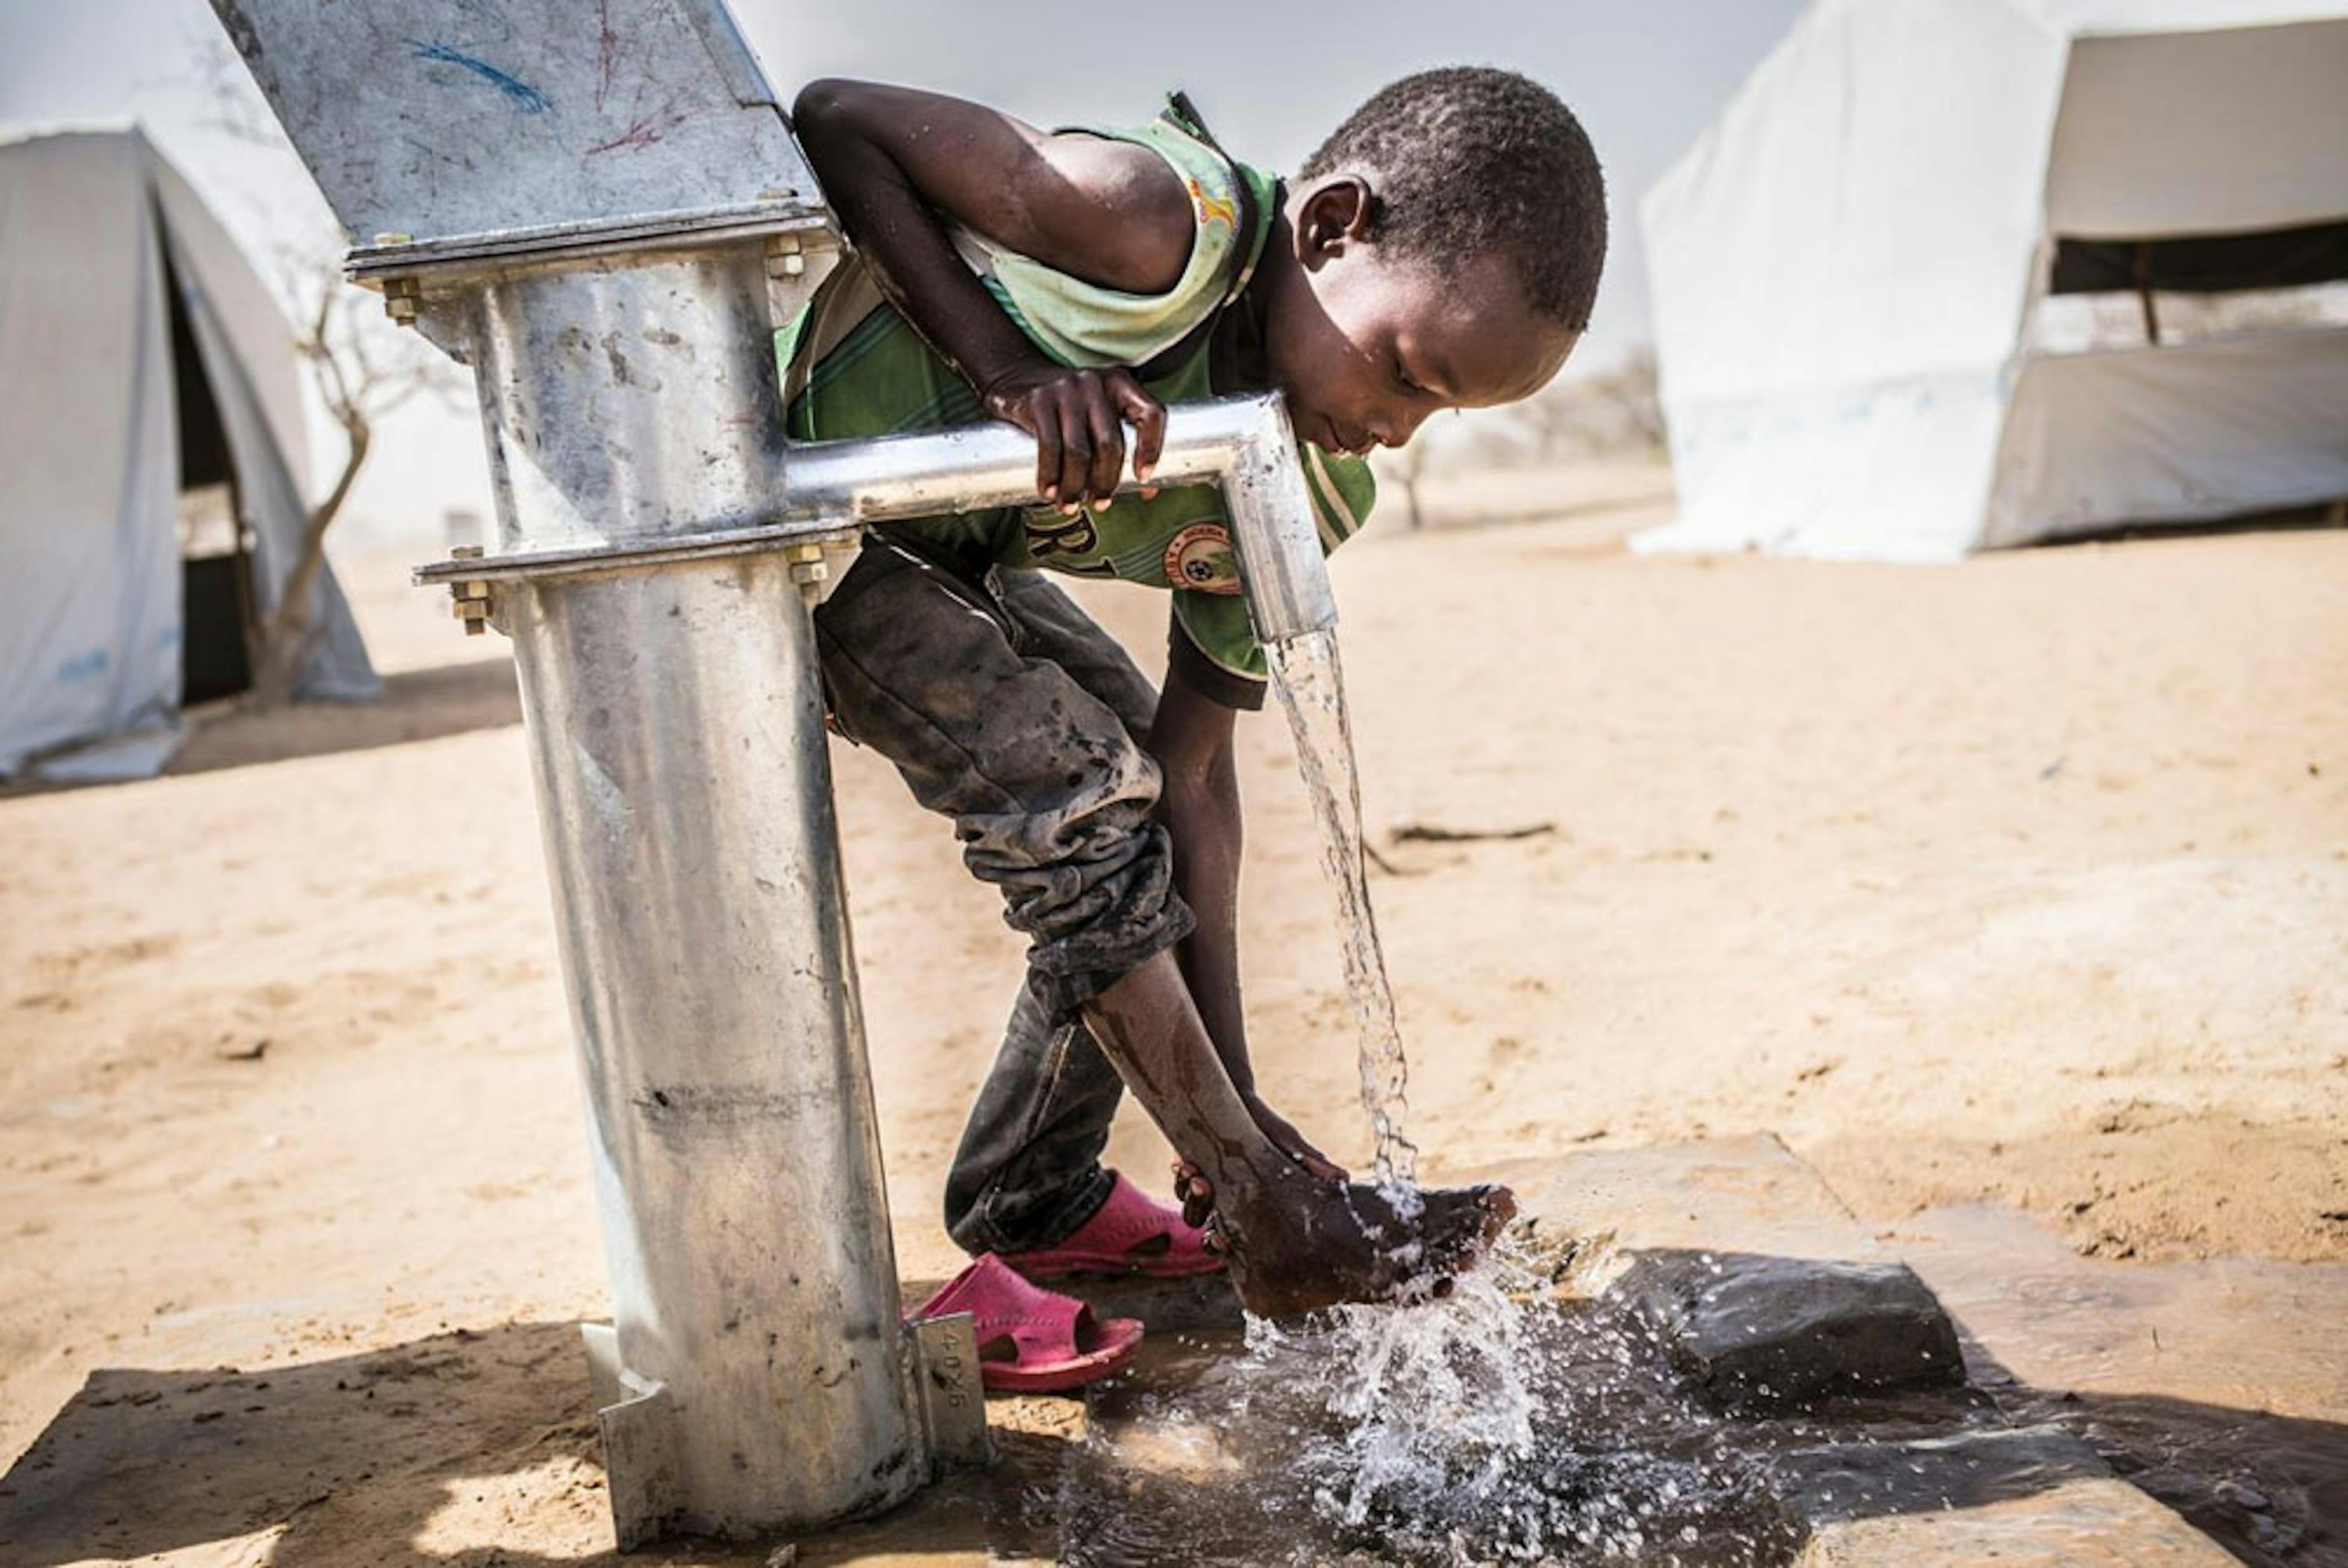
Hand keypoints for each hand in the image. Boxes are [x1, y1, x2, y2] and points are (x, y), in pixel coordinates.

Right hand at [979, 360, 1164, 511]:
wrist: (1016, 376)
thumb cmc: (1067, 406)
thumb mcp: (1098, 410)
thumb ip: (1122, 441)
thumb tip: (1148, 492)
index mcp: (1119, 384)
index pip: (1150, 414)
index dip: (1152, 449)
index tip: (1142, 478)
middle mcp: (1094, 383)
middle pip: (1110, 443)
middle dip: (1106, 481)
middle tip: (1100, 503)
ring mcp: (1065, 390)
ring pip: (1079, 451)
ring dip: (1075, 486)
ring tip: (1070, 504)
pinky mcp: (1038, 400)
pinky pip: (1049, 446)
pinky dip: (1050, 475)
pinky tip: (1049, 492)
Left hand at [1172, 1094, 1349, 1243]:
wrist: (1238, 1100)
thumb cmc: (1269, 1128)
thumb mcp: (1292, 1145)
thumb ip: (1314, 1164)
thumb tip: (1345, 1179)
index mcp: (1252, 1212)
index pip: (1238, 1246)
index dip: (1226, 1249)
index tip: (1224, 1242)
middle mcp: (1227, 1207)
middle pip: (1211, 1240)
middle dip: (1211, 1237)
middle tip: (1214, 1230)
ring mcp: (1207, 1190)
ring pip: (1193, 1214)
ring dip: (1194, 1199)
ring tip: (1198, 1177)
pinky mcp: (1188, 1171)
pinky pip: (1180, 1184)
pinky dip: (1182, 1177)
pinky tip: (1184, 1163)